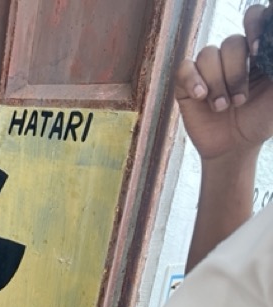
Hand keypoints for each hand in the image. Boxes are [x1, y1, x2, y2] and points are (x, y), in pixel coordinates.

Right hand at [175, 4, 272, 160]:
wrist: (233, 149)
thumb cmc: (258, 123)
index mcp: (255, 54)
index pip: (254, 20)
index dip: (254, 26)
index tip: (257, 50)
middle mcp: (231, 57)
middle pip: (231, 42)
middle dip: (236, 73)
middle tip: (239, 101)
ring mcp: (207, 70)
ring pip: (208, 55)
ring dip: (216, 83)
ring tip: (221, 107)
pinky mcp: (187, 84)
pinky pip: (185, 69)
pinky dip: (193, 80)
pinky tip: (200, 96)